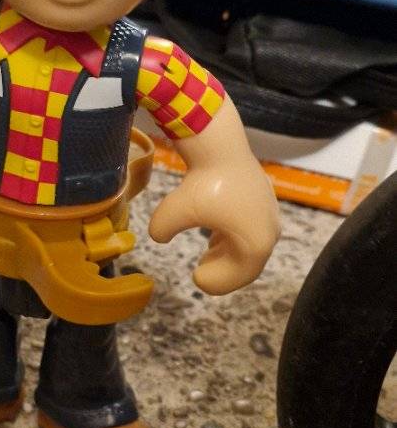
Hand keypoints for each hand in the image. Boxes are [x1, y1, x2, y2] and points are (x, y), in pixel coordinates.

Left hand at [149, 159, 279, 294]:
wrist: (221, 145)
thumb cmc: (201, 184)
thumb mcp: (173, 211)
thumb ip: (162, 231)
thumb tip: (158, 236)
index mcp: (256, 243)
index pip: (238, 275)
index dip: (216, 281)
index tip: (195, 278)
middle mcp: (269, 232)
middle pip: (247, 263)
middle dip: (224, 271)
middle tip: (200, 272)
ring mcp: (270, 215)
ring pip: (250, 245)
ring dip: (229, 254)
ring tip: (207, 254)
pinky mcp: (265, 200)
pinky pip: (251, 227)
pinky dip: (234, 236)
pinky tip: (215, 234)